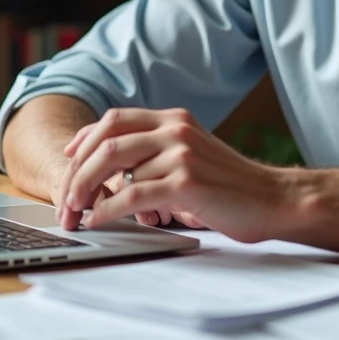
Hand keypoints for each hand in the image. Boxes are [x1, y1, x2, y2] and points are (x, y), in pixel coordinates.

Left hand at [56, 107, 285, 242]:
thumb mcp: (192, 154)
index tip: (69, 158)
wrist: (273, 199)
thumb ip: (157, 151)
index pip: (114, 120)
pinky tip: (99, 221)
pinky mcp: (186, 182)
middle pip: (107, 142)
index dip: (85, 139)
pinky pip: (132, 195)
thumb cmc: (230, 184)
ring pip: (115, 169)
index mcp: (174, 119)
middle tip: (65, 201)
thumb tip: (109, 169)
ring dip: (88, 195)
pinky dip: (108, 210)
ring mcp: (181, 154)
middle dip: (76, 172)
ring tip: (78, 215)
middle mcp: (175, 130)